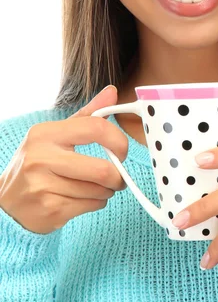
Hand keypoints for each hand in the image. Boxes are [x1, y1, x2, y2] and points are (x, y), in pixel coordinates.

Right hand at [0, 86, 127, 233]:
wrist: (9, 202)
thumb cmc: (39, 163)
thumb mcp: (57, 134)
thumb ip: (88, 115)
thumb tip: (112, 92)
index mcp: (46, 133)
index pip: (95, 128)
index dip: (118, 140)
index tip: (122, 150)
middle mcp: (42, 158)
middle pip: (102, 170)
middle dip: (117, 176)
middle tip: (117, 176)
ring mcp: (44, 186)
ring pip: (98, 191)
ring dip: (106, 191)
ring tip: (97, 186)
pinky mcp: (50, 209)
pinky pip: (91, 206)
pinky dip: (96, 203)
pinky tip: (84, 198)